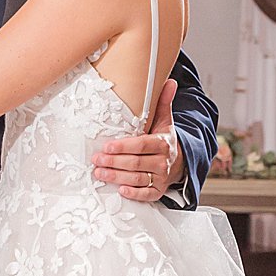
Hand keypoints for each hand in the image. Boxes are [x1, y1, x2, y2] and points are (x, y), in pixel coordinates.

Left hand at [92, 78, 184, 201]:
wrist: (179, 162)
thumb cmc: (163, 140)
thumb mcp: (165, 121)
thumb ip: (163, 102)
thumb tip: (170, 81)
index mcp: (162, 143)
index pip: (142, 144)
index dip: (124, 146)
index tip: (107, 146)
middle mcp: (163, 162)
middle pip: (136, 163)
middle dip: (114, 162)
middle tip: (96, 159)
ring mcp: (161, 178)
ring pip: (138, 179)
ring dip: (117, 177)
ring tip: (99, 173)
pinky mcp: (158, 191)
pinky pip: (146, 195)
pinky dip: (134, 193)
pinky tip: (120, 190)